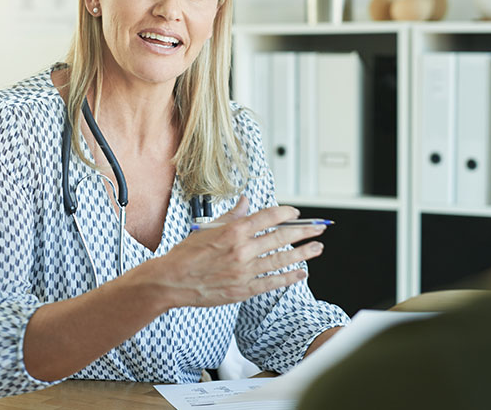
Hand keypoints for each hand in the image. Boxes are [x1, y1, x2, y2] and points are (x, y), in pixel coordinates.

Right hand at [136, 196, 326, 308]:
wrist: (172, 280)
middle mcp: (242, 250)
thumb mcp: (207, 228)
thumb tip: (245, 201)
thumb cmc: (186, 254)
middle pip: (280, 238)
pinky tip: (301, 273)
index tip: (296, 213)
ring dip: (303, 253)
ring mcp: (244, 271)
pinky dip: (288, 277)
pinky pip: (272, 282)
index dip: (286, 213)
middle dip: (304, 232)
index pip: (268, 217)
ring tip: (317, 248)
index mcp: (233, 231)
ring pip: (281, 260)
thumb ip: (231, 214)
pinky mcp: (243, 290)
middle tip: (319, 228)